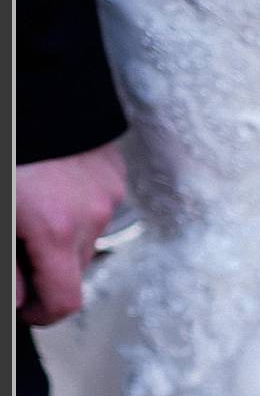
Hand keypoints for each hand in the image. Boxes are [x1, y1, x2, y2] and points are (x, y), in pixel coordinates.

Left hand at [15, 140, 125, 325]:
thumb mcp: (1, 212)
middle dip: (44, 273)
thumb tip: (19, 298)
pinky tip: (46, 186)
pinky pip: (95, 205)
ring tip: (29, 212)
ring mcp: (106, 192)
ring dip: (58, 238)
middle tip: (17, 256)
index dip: (41, 314)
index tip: (24, 310)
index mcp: (54, 229)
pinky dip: (72, 208)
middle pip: (75, 271)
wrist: (35, 82)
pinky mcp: (112, 170)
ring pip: (85, 237)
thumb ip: (9, 260)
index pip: (63, 301)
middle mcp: (89, 216)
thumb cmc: (13, 146)